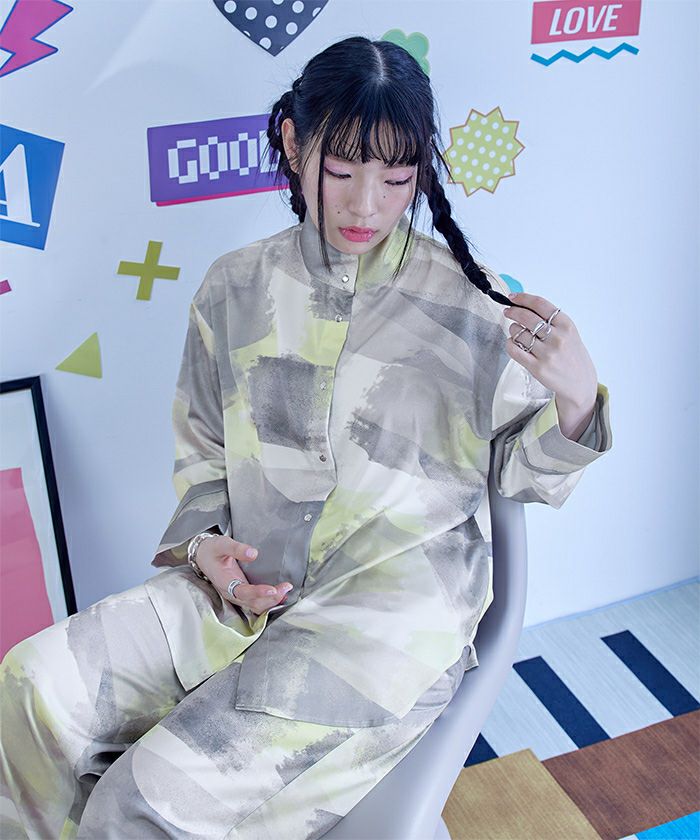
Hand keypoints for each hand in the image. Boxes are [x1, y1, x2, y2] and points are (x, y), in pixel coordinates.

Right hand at [195, 535, 293, 616]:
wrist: (204, 556)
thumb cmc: (212, 550)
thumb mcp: (222, 544)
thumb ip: (236, 548)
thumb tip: (253, 553)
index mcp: (224, 582)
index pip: (243, 592)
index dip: (258, 593)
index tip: (273, 589)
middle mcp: (231, 592)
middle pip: (253, 603)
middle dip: (271, 598)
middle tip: (286, 587)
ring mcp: (238, 595)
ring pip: (256, 606)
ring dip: (272, 602)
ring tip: (286, 590)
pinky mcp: (243, 593)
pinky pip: (257, 602)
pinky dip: (269, 601)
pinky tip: (280, 594)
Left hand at [503, 292, 597, 411]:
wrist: (580, 382)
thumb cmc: (572, 355)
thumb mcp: (569, 333)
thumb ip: (551, 320)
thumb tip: (525, 306)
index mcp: (566, 325)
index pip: (540, 304)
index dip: (523, 298)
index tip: (513, 297)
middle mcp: (557, 338)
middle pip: (527, 317)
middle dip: (513, 311)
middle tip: (507, 311)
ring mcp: (547, 353)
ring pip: (519, 333)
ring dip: (513, 329)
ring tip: (516, 331)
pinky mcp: (537, 367)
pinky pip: (515, 350)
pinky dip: (510, 343)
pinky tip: (513, 342)